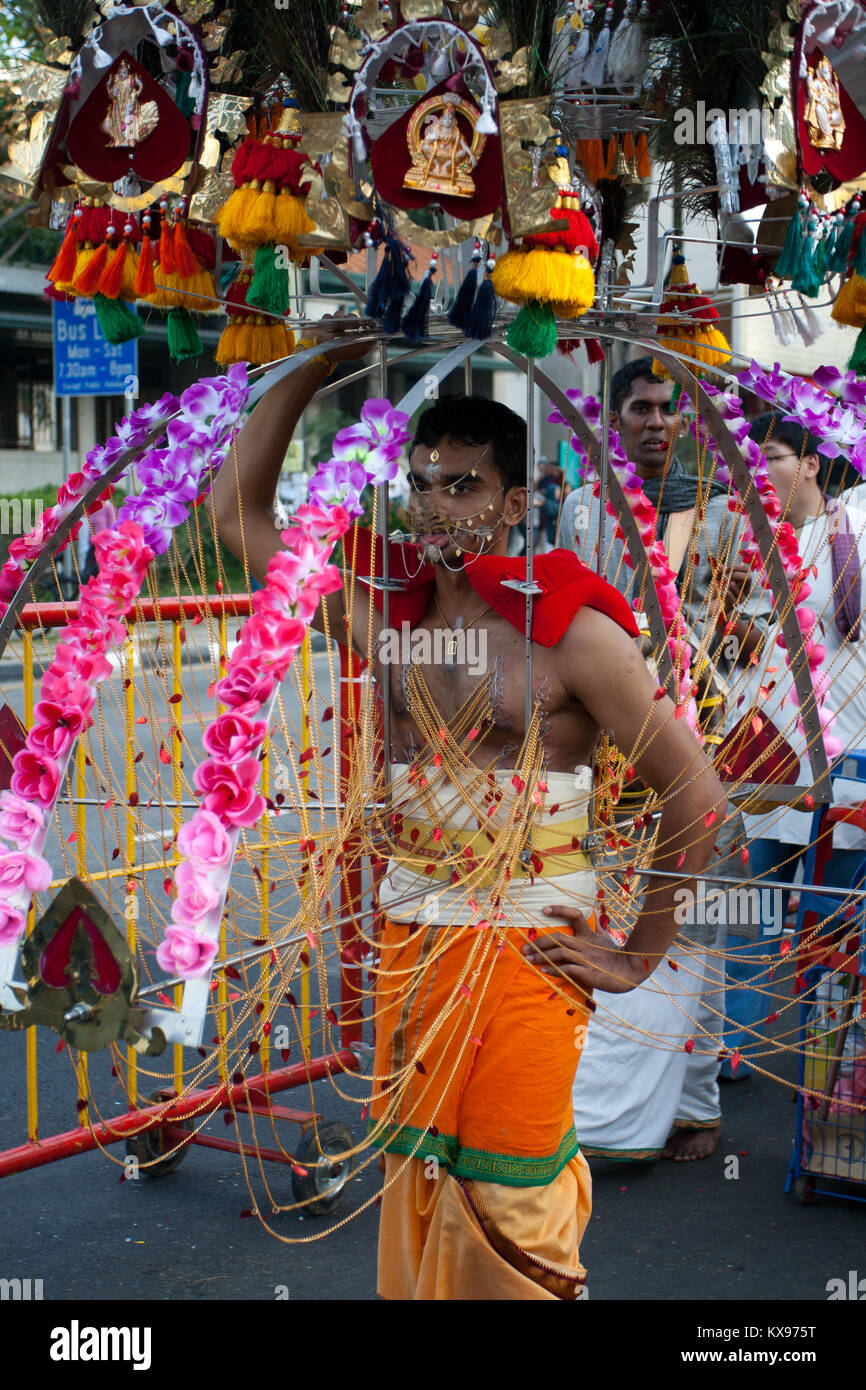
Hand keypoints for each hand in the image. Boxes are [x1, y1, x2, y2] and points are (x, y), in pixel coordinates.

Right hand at [306, 311, 373, 364]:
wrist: (321, 355)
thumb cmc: (341, 354)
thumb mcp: (359, 351)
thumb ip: (369, 343)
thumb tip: (377, 336)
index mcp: (355, 334)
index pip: (362, 322)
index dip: (363, 320)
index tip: (363, 321)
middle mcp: (346, 329)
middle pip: (352, 316)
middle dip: (351, 318)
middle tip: (349, 324)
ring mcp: (335, 325)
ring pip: (340, 314)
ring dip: (339, 318)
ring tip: (336, 327)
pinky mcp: (325, 323)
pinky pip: (328, 316)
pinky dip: (328, 320)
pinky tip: (327, 327)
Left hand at [522, 905, 643, 994]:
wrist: (629, 972)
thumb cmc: (616, 955)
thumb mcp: (607, 937)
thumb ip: (598, 925)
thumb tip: (595, 909)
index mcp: (589, 934)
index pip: (575, 915)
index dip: (559, 909)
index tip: (544, 909)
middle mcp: (585, 944)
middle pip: (558, 937)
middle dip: (539, 942)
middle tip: (525, 948)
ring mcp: (586, 958)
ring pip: (559, 953)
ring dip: (542, 956)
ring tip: (529, 959)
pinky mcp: (587, 972)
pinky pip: (567, 969)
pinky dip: (554, 969)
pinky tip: (544, 970)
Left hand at [710, 557, 751, 613]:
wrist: (713, 608)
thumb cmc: (717, 593)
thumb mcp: (717, 581)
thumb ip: (719, 573)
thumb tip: (720, 565)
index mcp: (743, 583)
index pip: (747, 571)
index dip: (737, 567)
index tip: (726, 569)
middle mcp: (745, 590)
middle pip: (748, 577)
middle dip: (735, 574)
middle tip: (726, 577)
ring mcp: (742, 597)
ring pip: (733, 584)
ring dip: (724, 585)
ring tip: (722, 591)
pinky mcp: (736, 604)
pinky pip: (727, 593)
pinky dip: (721, 593)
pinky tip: (721, 598)